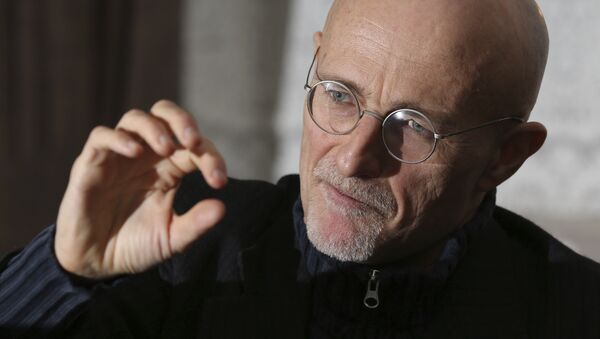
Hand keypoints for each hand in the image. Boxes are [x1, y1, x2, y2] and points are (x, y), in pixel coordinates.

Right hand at [55, 100, 226, 278]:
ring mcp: (119, 157)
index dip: (211, 157)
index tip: (220, 181)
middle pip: (165, 115)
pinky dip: (119, 139)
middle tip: (194, 140)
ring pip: (135, 119)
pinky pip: (101, 137)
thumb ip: (196, 224)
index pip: (194, 147)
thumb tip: (222, 208)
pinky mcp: (91, 163)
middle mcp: (146, 155)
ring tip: (167, 148)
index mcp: (170, 168)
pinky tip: (134, 151)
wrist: (96, 264)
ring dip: (154, 128)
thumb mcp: (171, 239)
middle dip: (183, 121)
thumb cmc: (135, 246)